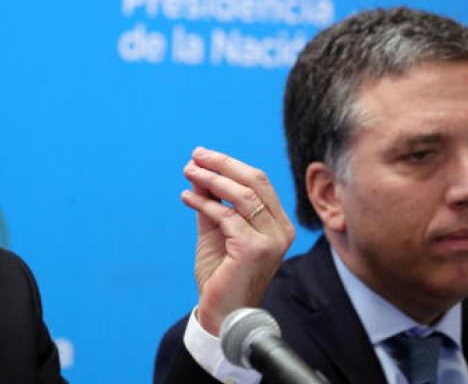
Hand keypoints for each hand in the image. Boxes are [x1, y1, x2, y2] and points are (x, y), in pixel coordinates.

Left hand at [182, 147, 294, 335]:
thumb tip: (199, 170)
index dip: (230, 164)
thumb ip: (212, 202)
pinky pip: (226, 216)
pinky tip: (186, 198)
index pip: (259, 182)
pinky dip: (203, 204)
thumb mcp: (216, 230)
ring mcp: (271, 240)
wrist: (221, 312)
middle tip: (195, 155)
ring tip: (188, 172)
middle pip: (254, 181)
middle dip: (222, 164)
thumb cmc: (220, 273)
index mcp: (277, 224)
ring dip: (211, 179)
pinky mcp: (254, 249)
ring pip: (241, 195)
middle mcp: (280, 230)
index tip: (203, 155)